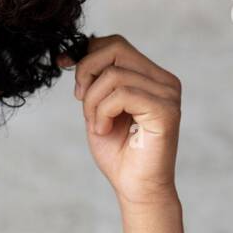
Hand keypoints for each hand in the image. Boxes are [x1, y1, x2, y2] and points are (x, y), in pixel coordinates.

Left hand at [56, 34, 182, 206]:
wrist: (135, 188)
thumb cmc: (118, 152)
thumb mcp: (97, 107)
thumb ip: (93, 80)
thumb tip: (75, 50)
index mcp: (151, 77)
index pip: (115, 44)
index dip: (86, 53)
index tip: (64, 66)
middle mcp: (164, 81)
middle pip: (115, 48)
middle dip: (86, 71)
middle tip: (80, 100)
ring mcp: (168, 94)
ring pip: (113, 74)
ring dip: (93, 102)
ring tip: (98, 125)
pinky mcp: (166, 110)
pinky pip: (121, 94)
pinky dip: (102, 112)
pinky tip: (105, 130)